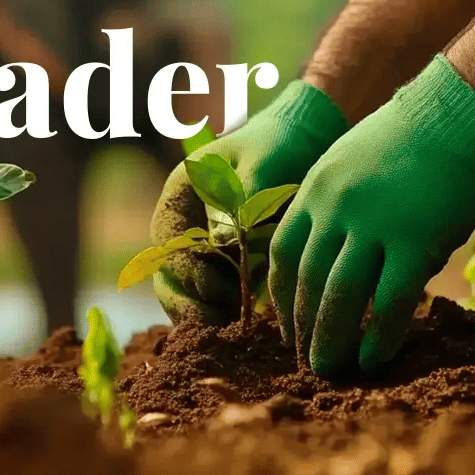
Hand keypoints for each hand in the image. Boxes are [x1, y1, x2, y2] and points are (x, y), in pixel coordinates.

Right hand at [151, 80, 347, 324]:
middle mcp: (185, 224)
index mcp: (180, 193)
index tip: (215, 287)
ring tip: (236, 331)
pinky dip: (229, 314)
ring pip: (188, 293)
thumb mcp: (262, 161)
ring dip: (206, 315)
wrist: (308, 143)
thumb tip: (219, 244)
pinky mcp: (228, 266)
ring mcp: (204, 248)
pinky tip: (254, 327)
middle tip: (218, 325)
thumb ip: (242, 198)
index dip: (184, 269)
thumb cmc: (282, 144)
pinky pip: (217, 298)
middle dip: (187, 304)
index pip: (166, 240)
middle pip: (168, 275)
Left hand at [269, 56, 474, 375]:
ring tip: (331, 369)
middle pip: (307, 282)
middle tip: (308, 359)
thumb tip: (337, 252)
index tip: (286, 324)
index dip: (282, 296)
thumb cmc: (414, 133)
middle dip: (303, 328)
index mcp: (316, 188)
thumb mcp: (353, 159)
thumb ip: (336, 204)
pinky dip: (378, 337)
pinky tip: (375, 358)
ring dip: (331, 340)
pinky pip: (389, 303)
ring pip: (340, 299)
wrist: (461, 109)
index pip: (285, 254)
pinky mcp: (416, 242)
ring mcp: (374, 226)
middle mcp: (335, 209)